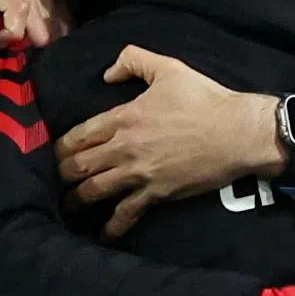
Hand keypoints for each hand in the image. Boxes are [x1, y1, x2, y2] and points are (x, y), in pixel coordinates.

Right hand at [0, 0, 70, 46]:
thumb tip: (26, 29)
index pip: (66, 16)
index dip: (55, 36)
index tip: (40, 50)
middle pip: (59, 29)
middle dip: (43, 46)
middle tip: (24, 55)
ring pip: (42, 33)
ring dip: (26, 46)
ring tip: (10, 50)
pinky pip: (17, 30)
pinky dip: (7, 39)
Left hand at [56, 46, 287, 236]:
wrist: (236, 132)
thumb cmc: (205, 99)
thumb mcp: (169, 67)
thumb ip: (133, 60)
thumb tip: (107, 74)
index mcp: (124, 117)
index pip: (79, 134)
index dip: (62, 146)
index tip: (57, 153)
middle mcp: (124, 148)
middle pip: (79, 166)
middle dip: (63, 174)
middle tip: (58, 179)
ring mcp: (139, 173)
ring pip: (94, 191)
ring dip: (77, 200)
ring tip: (68, 205)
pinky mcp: (156, 193)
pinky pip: (126, 214)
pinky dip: (111, 227)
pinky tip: (103, 235)